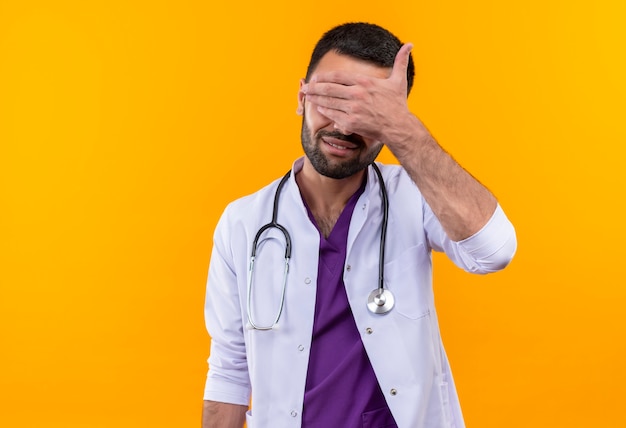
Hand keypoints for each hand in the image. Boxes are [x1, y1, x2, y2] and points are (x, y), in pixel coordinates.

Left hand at [300, 43, 415, 144]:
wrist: (398, 126)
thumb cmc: (398, 105)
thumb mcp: (399, 81)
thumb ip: (400, 62)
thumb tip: (409, 45)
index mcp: (365, 82)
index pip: (338, 76)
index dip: (324, 77)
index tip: (316, 78)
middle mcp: (357, 94)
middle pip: (329, 89)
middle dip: (314, 88)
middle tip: (305, 88)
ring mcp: (353, 109)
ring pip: (329, 103)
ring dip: (316, 100)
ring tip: (307, 97)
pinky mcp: (351, 122)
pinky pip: (333, 116)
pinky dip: (325, 112)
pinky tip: (319, 108)